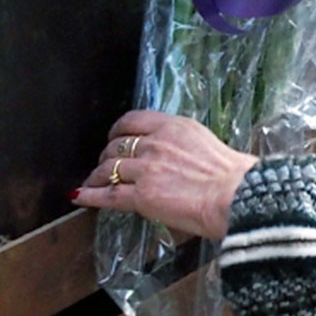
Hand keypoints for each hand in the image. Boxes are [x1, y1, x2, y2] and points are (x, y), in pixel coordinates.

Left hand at [71, 111, 257, 240]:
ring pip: (108, 168)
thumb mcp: (205, 143)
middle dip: (106, 156)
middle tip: (106, 166)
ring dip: (97, 176)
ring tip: (93, 182)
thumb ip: (182, 144)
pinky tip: (80, 195)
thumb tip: (171, 157)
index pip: (132, 120)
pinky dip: (90, 195)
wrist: (235, 195)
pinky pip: (107, 194)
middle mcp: (156, 143)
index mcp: (174, 126)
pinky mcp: (141, 195)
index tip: (115, 137)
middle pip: (116, 145)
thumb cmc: (232, 174)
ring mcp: (146, 169)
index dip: (117, 130)